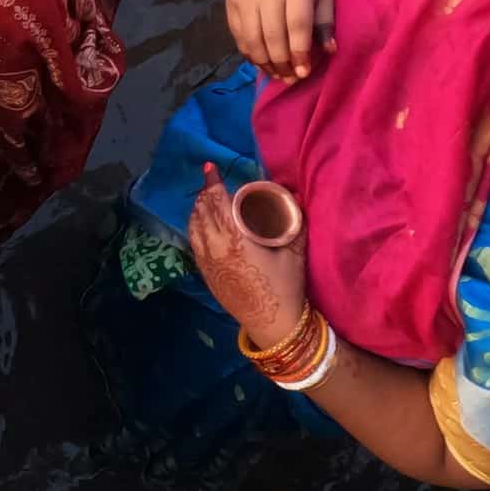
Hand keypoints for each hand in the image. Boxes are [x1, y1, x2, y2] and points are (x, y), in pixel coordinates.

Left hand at [189, 162, 305, 345]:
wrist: (271, 323)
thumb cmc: (284, 287)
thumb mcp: (293, 253)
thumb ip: (294, 222)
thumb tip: (295, 195)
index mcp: (234, 240)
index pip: (216, 204)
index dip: (212, 184)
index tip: (209, 167)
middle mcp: (214, 248)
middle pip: (202, 212)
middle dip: (206, 194)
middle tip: (213, 182)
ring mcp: (206, 262)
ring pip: (194, 227)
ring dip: (198, 210)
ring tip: (207, 199)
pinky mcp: (204, 272)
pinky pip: (194, 242)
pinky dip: (196, 226)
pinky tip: (203, 223)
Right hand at [226, 0, 334, 81]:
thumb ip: (325, 24)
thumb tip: (328, 51)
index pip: (296, 25)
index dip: (299, 52)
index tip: (303, 73)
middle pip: (272, 36)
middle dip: (282, 62)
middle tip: (290, 78)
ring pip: (252, 40)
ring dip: (264, 63)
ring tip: (277, 75)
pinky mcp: (231, 3)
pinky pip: (239, 37)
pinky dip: (250, 54)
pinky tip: (262, 63)